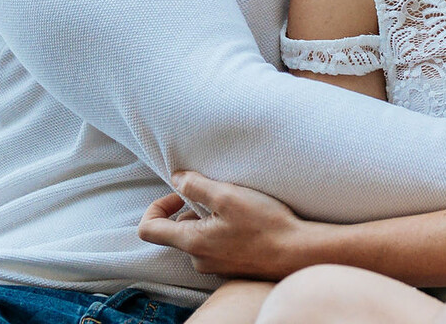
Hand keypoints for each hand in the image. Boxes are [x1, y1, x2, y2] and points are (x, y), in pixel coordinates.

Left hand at [137, 171, 324, 279]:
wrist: (297, 253)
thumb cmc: (264, 224)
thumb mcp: (227, 195)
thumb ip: (195, 185)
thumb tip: (176, 178)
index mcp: (191, 242)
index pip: (148, 229)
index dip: (155, 206)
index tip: (177, 193)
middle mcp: (198, 259)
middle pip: (176, 231)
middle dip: (190, 208)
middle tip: (216, 192)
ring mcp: (215, 266)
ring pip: (198, 237)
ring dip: (209, 218)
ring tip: (235, 205)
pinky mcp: (231, 267)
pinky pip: (216, 245)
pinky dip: (223, 230)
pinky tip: (246, 220)